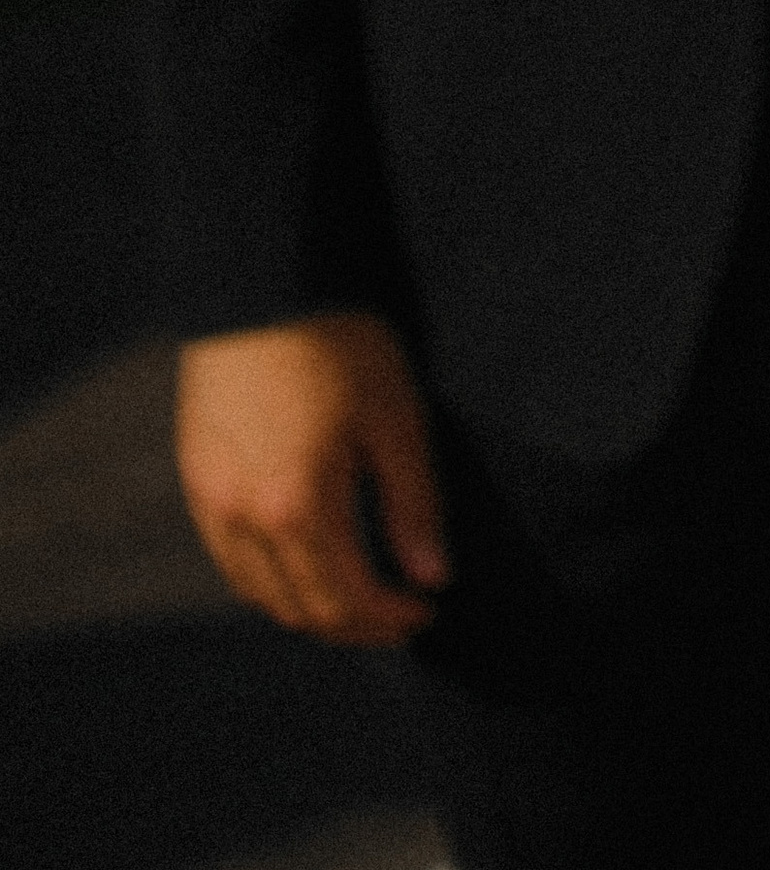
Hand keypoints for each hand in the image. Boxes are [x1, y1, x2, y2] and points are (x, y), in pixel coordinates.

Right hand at [174, 312, 449, 645]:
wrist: (263, 285)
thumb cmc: (336, 341)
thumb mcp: (395, 417)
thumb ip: (414, 505)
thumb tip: (431, 575)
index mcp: (298, 506)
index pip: (345, 599)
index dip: (389, 618)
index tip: (424, 612)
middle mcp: (244, 518)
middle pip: (299, 609)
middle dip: (353, 625)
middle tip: (396, 617)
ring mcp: (212, 502)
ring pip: (257, 593)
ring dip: (308, 608)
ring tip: (356, 597)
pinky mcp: (196, 479)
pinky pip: (229, 559)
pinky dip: (268, 578)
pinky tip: (304, 560)